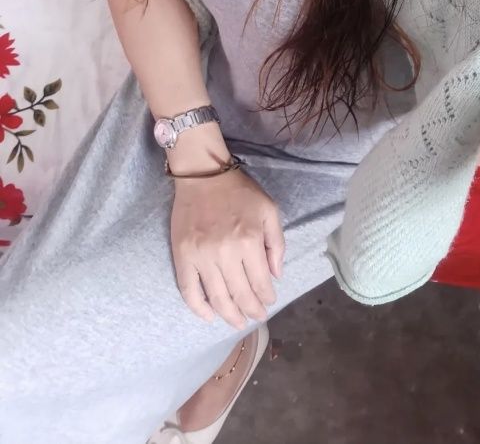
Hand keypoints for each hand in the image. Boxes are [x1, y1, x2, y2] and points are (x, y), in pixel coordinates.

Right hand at [170, 166, 284, 328]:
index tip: (268, 303)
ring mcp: (202, 257)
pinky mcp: (183, 257)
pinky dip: (199, 309)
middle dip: (251, 311)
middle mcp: (226, 253)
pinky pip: (189, 290)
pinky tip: (210, 316)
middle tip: (256, 317)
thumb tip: (276, 276)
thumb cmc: (239, 192)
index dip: (266, 297)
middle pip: (241, 294)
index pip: (261, 282)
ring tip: (238, 323)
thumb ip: (276, 244)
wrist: (203, 176)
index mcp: (250, 241)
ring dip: (230, 316)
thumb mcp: (269, 211)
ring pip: (217, 298)